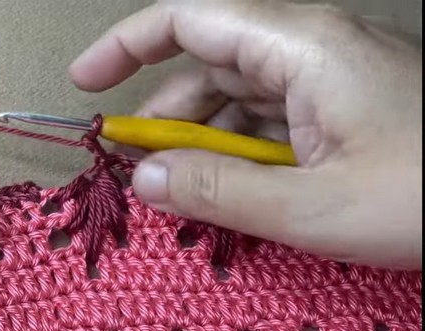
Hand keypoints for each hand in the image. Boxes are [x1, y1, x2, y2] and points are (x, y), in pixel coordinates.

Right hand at [70, 0, 421, 269]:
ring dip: (201, 137)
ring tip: (177, 190)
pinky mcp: (351, 106)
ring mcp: (336, 76)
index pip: (191, 19)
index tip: (83, 85)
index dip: (126, 46)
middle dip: (162, 112)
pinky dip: (242, 149)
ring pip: (242, 91)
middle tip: (129, 168)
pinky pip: (276, 115)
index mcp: (303, 47)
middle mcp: (315, 47)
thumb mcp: (311, 208)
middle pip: (211, 60)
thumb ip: (216, 190)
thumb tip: (141, 179)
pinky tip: (233, 191)